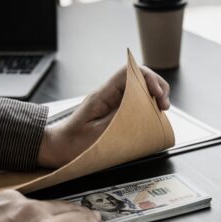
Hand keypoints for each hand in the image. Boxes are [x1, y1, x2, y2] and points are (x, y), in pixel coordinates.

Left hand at [37, 66, 169, 167]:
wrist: (56, 148)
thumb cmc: (71, 143)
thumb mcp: (97, 134)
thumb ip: (119, 119)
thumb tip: (140, 109)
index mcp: (102, 95)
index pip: (129, 72)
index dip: (148, 78)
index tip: (158, 95)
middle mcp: (108, 95)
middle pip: (138, 77)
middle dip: (156, 87)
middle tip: (164, 105)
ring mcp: (111, 102)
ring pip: (139, 89)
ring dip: (153, 97)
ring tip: (161, 110)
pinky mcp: (114, 112)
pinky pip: (134, 103)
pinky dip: (147, 106)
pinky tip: (152, 115)